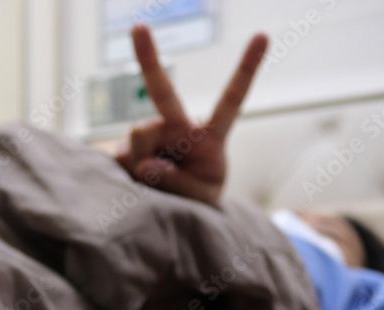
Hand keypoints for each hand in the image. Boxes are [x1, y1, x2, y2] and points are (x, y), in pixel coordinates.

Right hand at [114, 25, 267, 205]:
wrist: (167, 208)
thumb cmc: (195, 199)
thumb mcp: (202, 200)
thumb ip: (183, 186)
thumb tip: (148, 164)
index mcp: (208, 136)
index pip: (231, 100)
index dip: (247, 69)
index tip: (264, 35)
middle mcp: (176, 127)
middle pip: (162, 92)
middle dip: (149, 57)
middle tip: (139, 26)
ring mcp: (148, 136)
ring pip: (139, 136)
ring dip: (142, 163)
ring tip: (151, 185)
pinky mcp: (123, 149)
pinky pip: (120, 155)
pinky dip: (124, 172)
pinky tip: (132, 181)